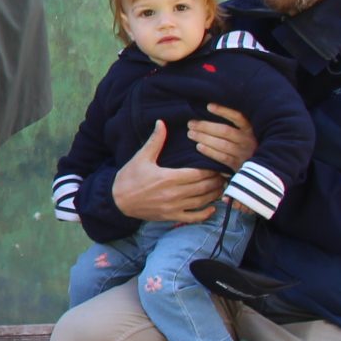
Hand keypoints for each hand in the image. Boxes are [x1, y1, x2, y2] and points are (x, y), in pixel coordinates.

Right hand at [110, 122, 225, 223]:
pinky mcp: (171, 216)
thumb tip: (161, 122)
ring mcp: (173, 207)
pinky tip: (212, 208)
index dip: (211, 170)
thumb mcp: (141, 157)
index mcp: (168, 177)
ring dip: (214, 194)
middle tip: (223, 175)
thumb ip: (155, 141)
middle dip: (216, 181)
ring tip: (221, 187)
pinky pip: (193, 218)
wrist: (117, 200)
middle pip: (203, 187)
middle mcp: (173, 193)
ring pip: (202, 202)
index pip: (198, 174)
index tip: (217, 165)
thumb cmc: (129, 177)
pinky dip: (206, 214)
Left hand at [186, 105, 256, 170]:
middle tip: (190, 123)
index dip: (224, 111)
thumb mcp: (244, 132)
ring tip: (190, 133)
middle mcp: (248, 140)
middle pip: (225, 131)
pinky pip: (222, 157)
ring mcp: (244, 153)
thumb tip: (210, 108)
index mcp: (251, 130)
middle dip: (206, 126)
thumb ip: (233, 124)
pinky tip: (198, 146)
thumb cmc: (245, 145)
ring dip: (204, 138)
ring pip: (222, 144)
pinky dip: (209, 151)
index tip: (209, 106)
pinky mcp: (238, 165)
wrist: (257, 168)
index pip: (238, 117)